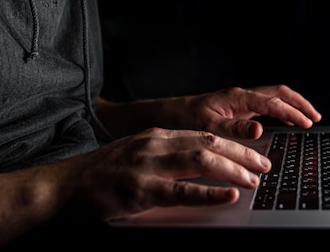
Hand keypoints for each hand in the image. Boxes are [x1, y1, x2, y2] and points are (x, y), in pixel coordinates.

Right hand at [71, 127, 271, 219]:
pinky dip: (208, 193)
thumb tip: (205, 160)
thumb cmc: (104, 173)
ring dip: (232, 170)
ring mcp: (147, 166)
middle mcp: (156, 144)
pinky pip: (181, 191)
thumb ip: (168, 153)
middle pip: (210, 143)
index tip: (256, 152)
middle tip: (264, 165)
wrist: (64, 186)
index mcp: (158, 135)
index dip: (235, 143)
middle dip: (242, 154)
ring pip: (200, 160)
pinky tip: (227, 195)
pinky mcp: (140, 190)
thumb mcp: (138, 153)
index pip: (205, 134)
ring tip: (253, 180)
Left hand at [177, 84, 321, 139]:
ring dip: (293, 106)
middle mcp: (241, 96)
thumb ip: (233, 129)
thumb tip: (259, 130)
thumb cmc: (182, 119)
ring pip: (274, 98)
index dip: (293, 112)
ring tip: (308, 118)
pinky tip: (286, 121)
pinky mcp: (237, 109)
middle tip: (316, 117)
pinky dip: (281, 112)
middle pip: (279, 93)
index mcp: (237, 97)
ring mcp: (240, 102)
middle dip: (299, 103)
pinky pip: (266, 106)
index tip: (307, 123)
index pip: (273, 102)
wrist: (165, 115)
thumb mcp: (207, 126)